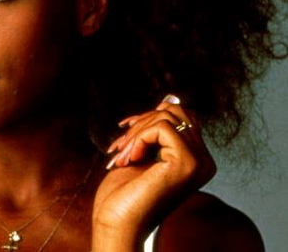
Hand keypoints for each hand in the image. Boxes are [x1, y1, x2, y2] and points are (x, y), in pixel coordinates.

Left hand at [91, 95, 215, 250]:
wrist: (116, 221)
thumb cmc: (125, 191)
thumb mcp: (143, 150)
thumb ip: (159, 128)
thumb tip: (170, 98)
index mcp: (196, 158)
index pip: (180, 114)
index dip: (149, 117)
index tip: (126, 131)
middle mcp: (204, 160)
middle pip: (174, 111)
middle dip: (141, 122)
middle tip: (121, 146)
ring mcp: (199, 162)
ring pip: (166, 116)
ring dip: (135, 132)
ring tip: (122, 156)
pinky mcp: (188, 163)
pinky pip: (163, 127)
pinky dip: (139, 138)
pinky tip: (130, 159)